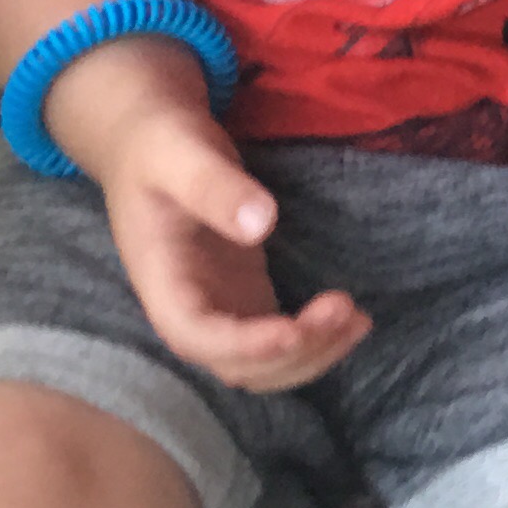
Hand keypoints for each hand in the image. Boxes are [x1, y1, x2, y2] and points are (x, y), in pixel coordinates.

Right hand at [52, 44, 368, 392]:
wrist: (151, 142)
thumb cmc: (159, 143)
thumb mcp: (179, 152)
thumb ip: (214, 187)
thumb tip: (263, 224)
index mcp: (160, 280)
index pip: (195, 334)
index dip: (243, 346)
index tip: (294, 331)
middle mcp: (186, 307)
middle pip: (236, 365)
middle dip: (293, 352)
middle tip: (343, 307)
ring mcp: (217, 307)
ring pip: (262, 365)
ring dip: (310, 353)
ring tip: (357, 318)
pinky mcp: (244, 298)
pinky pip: (279, 342)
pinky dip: (315, 341)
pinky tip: (353, 320)